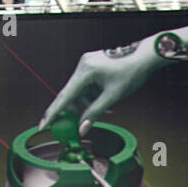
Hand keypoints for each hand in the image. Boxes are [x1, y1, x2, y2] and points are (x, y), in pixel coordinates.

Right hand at [40, 41, 160, 136]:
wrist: (144, 57)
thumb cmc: (131, 73)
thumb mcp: (112, 97)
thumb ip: (95, 113)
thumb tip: (82, 129)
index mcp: (85, 71)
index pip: (64, 96)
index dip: (53, 113)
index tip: (42, 126)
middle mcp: (83, 65)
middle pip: (71, 94)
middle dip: (74, 111)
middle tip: (78, 127)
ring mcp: (87, 64)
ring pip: (80, 91)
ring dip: (87, 105)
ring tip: (106, 111)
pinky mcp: (93, 65)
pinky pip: (87, 86)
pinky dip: (92, 97)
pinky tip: (105, 104)